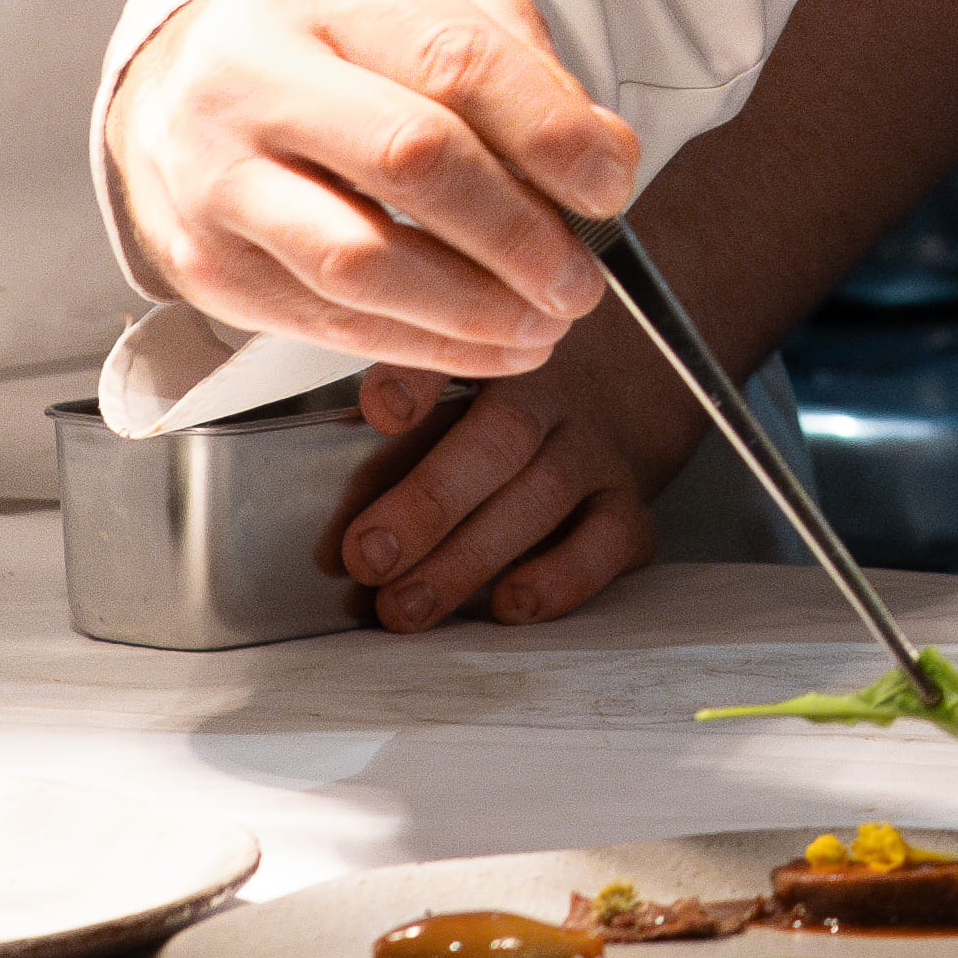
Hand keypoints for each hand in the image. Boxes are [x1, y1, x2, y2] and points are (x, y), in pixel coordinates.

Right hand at [103, 0, 640, 379]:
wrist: (182, 84)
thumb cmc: (331, 45)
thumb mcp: (423, 7)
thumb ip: (520, 65)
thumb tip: (600, 155)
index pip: (453, 60)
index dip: (548, 132)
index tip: (609, 184)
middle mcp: (248, 77)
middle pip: (410, 160)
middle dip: (518, 232)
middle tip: (581, 276)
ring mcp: (213, 178)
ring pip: (361, 263)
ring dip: (474, 309)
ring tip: (545, 322)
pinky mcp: (205, 266)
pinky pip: (329, 325)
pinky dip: (425, 348)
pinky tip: (486, 347)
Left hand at [332, 314, 691, 631]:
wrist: (618, 389)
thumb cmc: (498, 405)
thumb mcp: (451, 390)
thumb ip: (394, 440)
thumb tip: (327, 529)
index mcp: (494, 352)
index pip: (455, 355)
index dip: (417, 380)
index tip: (380, 413)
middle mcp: (553, 392)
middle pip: (503, 435)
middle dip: (430, 502)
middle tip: (366, 557)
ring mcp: (597, 448)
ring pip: (546, 493)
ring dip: (470, 557)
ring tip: (405, 606)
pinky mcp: (630, 504)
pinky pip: (612, 540)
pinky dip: (562, 577)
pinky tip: (510, 605)